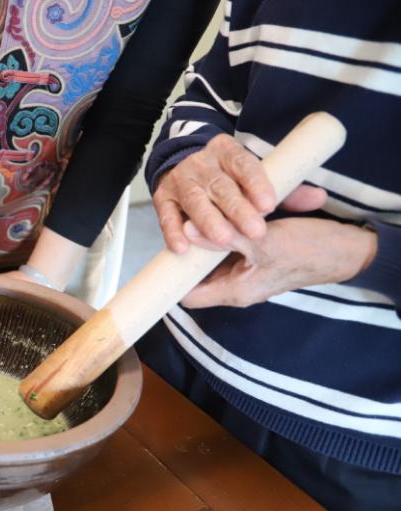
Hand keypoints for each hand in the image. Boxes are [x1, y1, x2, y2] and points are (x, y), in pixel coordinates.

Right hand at [154, 134, 325, 252]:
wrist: (185, 168)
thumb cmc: (230, 179)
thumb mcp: (257, 178)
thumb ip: (286, 190)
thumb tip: (318, 198)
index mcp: (228, 152)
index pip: (244, 165)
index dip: (256, 184)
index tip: (269, 204)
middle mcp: (202, 163)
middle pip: (220, 186)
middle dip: (237, 209)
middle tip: (254, 231)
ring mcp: (180, 180)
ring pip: (195, 200)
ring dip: (208, 221)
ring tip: (223, 239)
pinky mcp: (163, 199)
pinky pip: (167, 216)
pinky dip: (173, 232)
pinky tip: (182, 248)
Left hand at [182, 218, 376, 308]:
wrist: (348, 249)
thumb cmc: (310, 250)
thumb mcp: (264, 241)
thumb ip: (225, 236)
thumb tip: (186, 231)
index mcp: (235, 291)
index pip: (187, 296)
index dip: (172, 280)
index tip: (163, 254)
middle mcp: (237, 286)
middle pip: (197, 275)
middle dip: (188, 253)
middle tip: (178, 225)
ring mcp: (246, 272)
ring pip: (212, 259)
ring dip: (206, 240)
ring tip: (196, 215)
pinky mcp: (256, 257)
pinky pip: (230, 248)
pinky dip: (224, 234)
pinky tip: (220, 214)